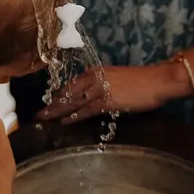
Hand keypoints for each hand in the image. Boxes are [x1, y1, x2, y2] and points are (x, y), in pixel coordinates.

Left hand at [38, 64, 187, 123]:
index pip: (71, 85)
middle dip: (51, 105)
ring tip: (43, 120)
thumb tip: (92, 97)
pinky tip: (63, 122)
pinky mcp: (107, 101)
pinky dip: (73, 116)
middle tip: (37, 115)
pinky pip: (86, 110)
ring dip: (56, 112)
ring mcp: (99, 89)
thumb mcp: (117, 78)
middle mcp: (94, 78)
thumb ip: (102, 85)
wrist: (157, 80)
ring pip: (72, 102)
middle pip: (67, 93)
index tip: (47, 104)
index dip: (58, 96)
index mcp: (96, 71)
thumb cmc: (141, 81)